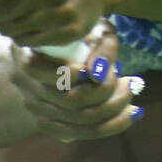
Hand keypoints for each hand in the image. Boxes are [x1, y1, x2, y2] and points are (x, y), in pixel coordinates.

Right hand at [6, 21, 144, 142]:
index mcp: (27, 59)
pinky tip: (131, 113)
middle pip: (72, 102)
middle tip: (133, 81)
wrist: (50, 48)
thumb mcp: (92, 27)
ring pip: (80, 123)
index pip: (54, 76)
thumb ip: (99, 45)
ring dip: (114, 110)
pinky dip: (111, 126)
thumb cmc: (76, 31)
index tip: (108, 67)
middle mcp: (27, 89)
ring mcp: (36, 111)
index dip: (82, 75)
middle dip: (109, 93)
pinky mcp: (49, 124)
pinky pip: (80, 133)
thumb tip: (98, 73)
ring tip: (134, 95)